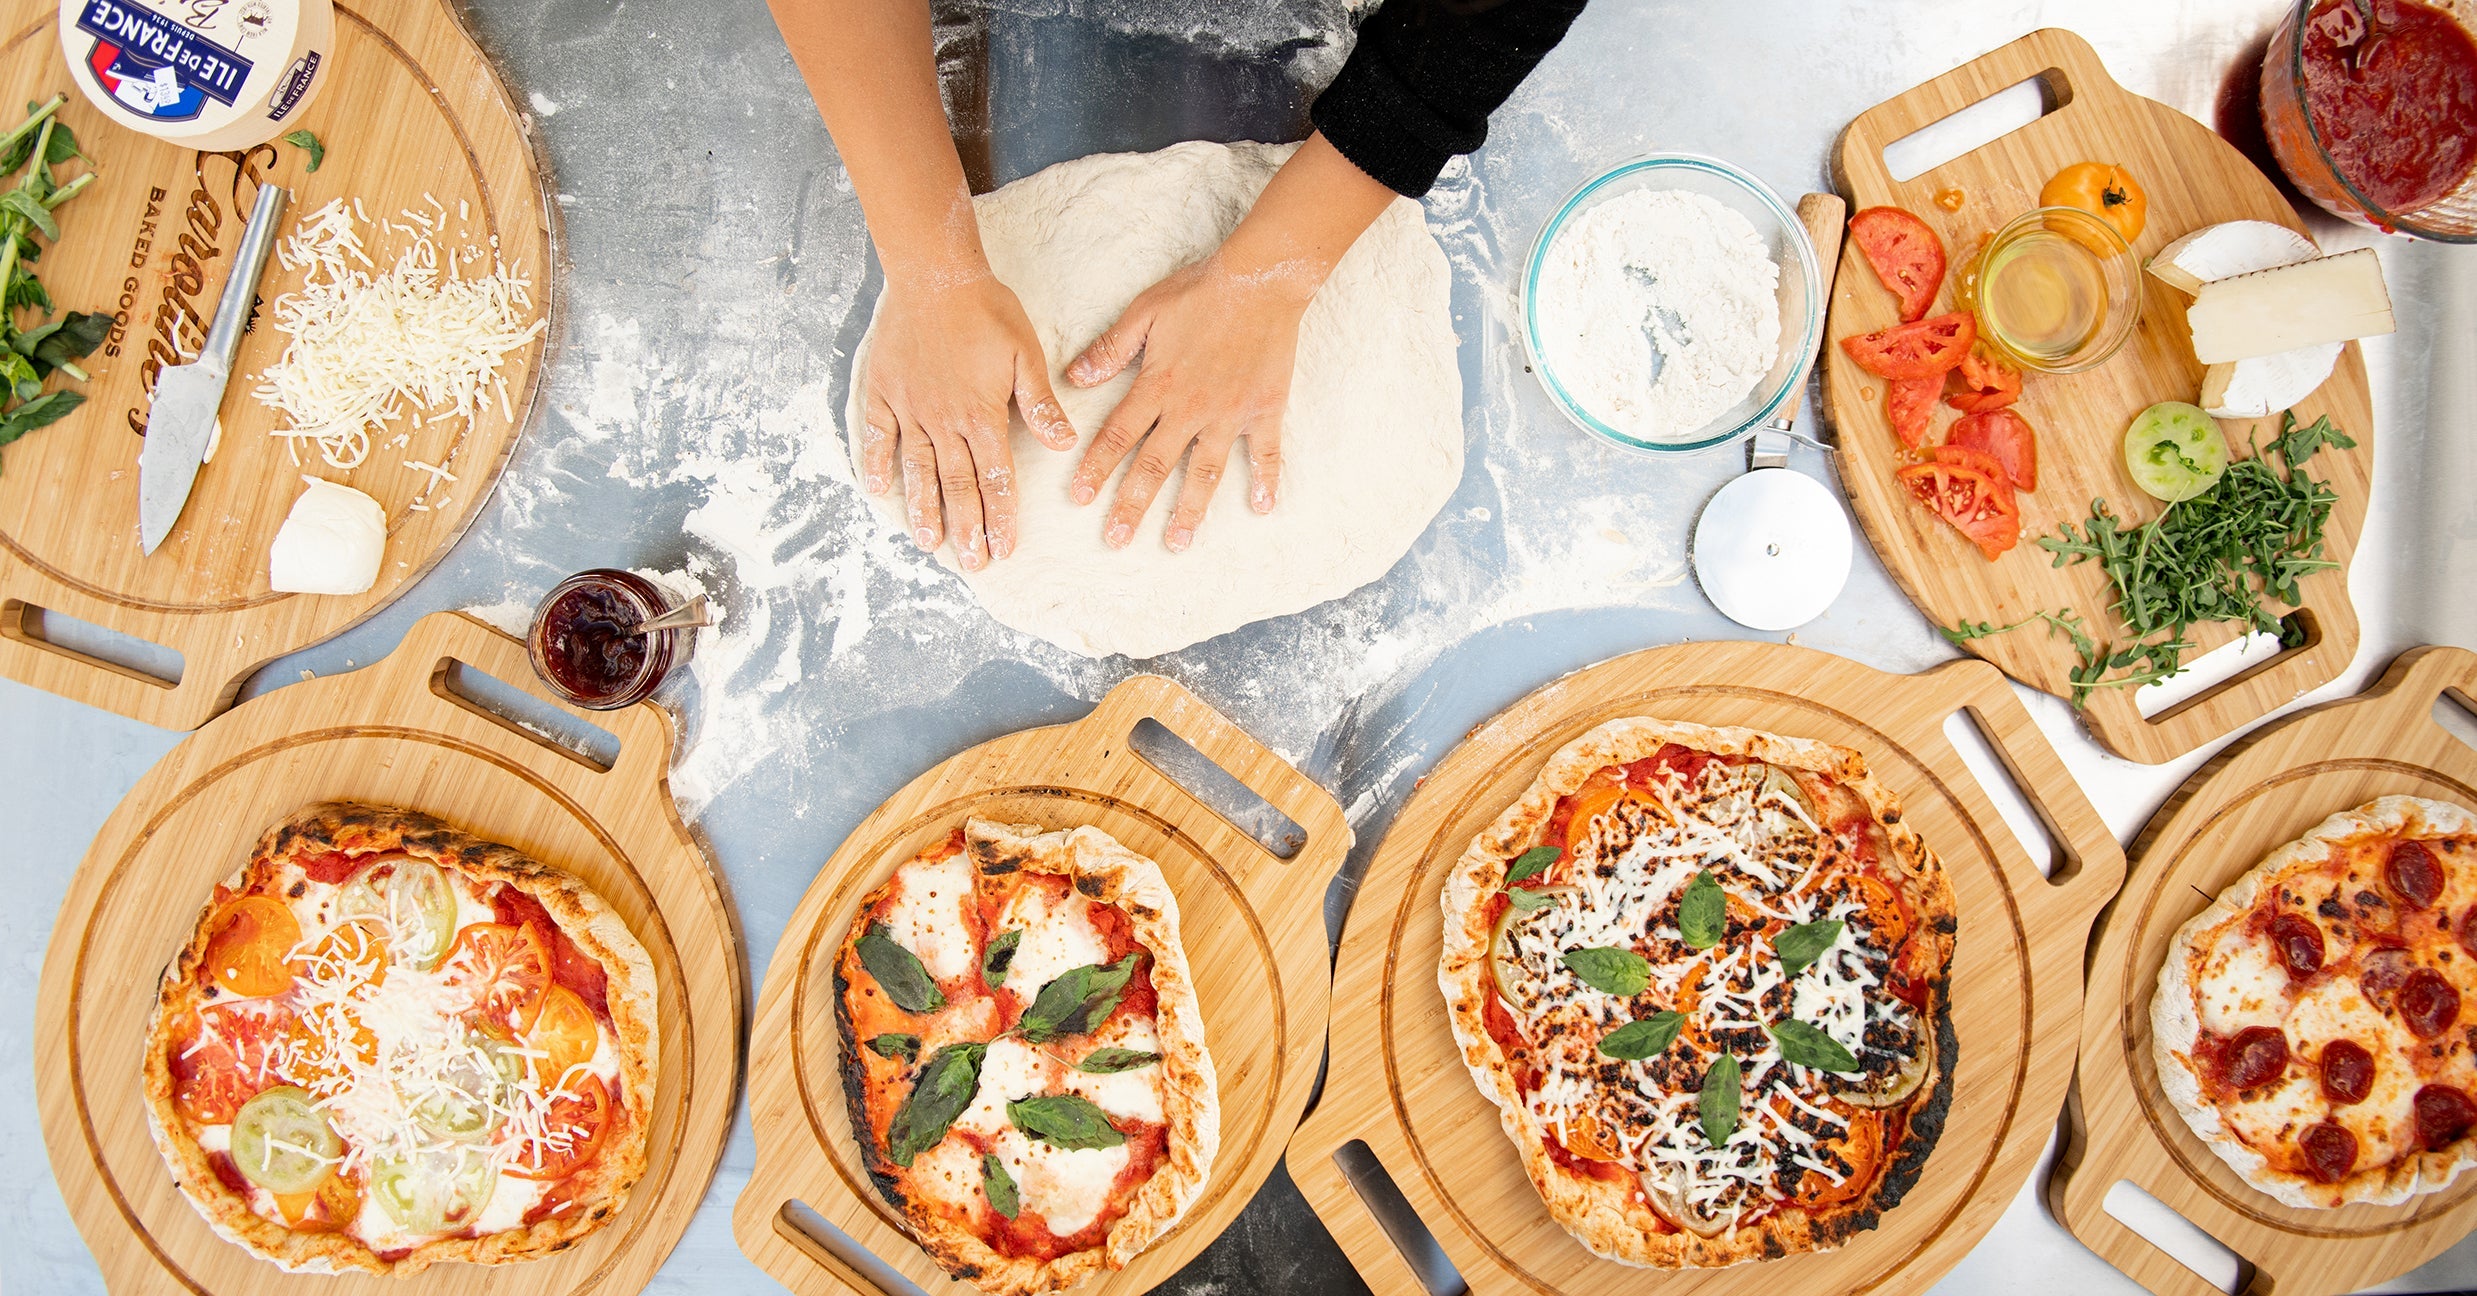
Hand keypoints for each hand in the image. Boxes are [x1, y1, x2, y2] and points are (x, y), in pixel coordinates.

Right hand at [858, 272, 1076, 568]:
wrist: (934, 274)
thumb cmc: (986, 311)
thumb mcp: (1025, 353)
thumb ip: (1040, 403)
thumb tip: (1064, 444)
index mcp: (982, 415)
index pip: (994, 478)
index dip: (1001, 516)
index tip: (1005, 549)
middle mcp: (944, 421)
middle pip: (957, 486)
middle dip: (966, 528)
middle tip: (972, 564)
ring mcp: (910, 409)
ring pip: (918, 470)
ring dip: (923, 509)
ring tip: (928, 544)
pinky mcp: (884, 392)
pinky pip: (877, 436)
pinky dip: (876, 464)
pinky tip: (877, 491)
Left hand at [1064, 255, 1311, 551]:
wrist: (1259, 280)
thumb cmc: (1199, 291)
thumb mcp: (1144, 312)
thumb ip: (1110, 349)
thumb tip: (1074, 377)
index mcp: (1157, 386)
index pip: (1118, 436)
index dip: (1096, 469)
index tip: (1079, 498)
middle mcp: (1190, 409)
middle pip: (1155, 467)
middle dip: (1132, 506)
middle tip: (1116, 541)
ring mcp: (1229, 414)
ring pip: (1205, 473)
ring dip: (1189, 511)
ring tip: (1176, 543)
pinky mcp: (1264, 409)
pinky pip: (1266, 452)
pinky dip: (1267, 480)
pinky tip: (1263, 508)